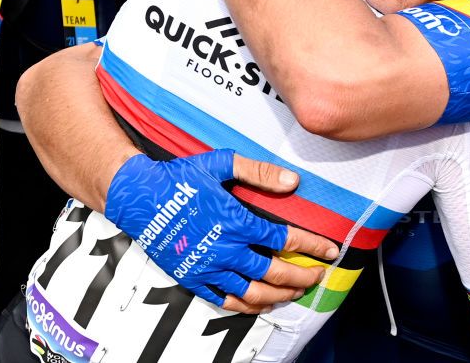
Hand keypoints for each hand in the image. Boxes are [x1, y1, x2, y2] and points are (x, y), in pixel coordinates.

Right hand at [104, 150, 338, 313]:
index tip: (330, 251)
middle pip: (273, 272)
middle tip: (318, 276)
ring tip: (296, 293)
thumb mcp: (220, 164)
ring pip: (252, 291)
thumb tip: (292, 181)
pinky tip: (260, 303)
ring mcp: (208, 267)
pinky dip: (246, 305)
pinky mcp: (192, 277)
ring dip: (279, 295)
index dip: (311, 247)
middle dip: (302, 276)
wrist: (139, 197)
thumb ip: (258, 173)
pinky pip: (224, 300)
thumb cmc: (180, 177)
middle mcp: (225, 249)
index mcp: (236, 221)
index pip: (285, 239)